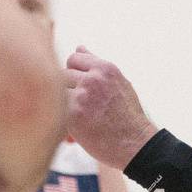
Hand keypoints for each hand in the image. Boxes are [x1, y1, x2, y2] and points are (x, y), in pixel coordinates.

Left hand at [65, 47, 157, 168]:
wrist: (135, 143)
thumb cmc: (126, 115)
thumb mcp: (117, 83)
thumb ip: (97, 65)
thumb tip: (79, 47)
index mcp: (106, 68)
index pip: (74, 58)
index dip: (74, 73)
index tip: (81, 88)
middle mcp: (93, 78)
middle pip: (62, 74)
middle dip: (67, 89)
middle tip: (79, 105)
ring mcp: (82, 96)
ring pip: (57, 92)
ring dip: (62, 103)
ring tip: (77, 116)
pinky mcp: (73, 115)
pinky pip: (56, 111)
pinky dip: (62, 120)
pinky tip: (76, 129)